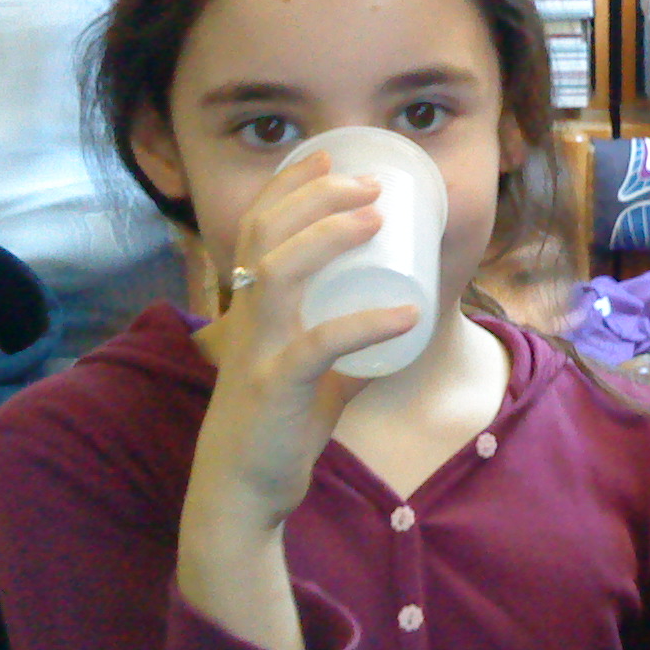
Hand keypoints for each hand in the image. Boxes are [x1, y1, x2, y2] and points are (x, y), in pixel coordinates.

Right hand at [176, 151, 417, 649]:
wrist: (240, 494)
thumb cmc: (274, 433)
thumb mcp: (316, 380)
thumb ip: (346, 355)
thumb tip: (398, 332)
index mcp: (250, 309)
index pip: (259, 227)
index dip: (290, 185)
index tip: (331, 155)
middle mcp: (246, 320)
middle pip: (266, 234)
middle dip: (314, 195)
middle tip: (369, 181)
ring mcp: (257, 352)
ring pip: (281, 273)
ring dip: (328, 236)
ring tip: (377, 216)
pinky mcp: (274, 390)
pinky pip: (319, 345)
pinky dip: (365, 324)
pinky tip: (408, 313)